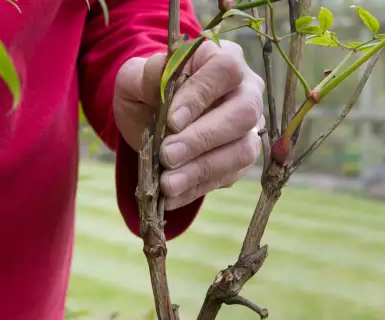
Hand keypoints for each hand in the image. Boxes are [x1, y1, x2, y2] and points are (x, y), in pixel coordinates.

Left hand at [114, 40, 264, 209]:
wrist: (149, 117)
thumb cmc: (147, 90)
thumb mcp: (136, 77)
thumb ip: (149, 74)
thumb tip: (164, 75)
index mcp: (224, 59)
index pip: (226, 71)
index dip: (201, 95)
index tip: (171, 120)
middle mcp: (246, 92)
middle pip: (244, 114)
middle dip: (204, 138)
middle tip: (167, 156)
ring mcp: (248, 129)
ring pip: (242, 151)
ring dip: (202, 170)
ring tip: (167, 185)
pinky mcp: (239, 161)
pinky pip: (226, 177)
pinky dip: (196, 189)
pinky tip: (169, 196)